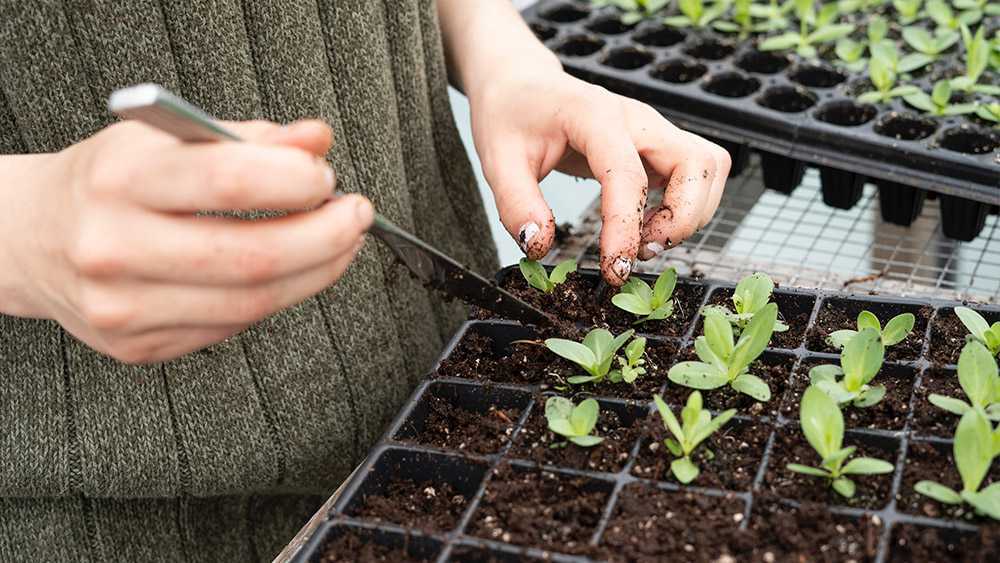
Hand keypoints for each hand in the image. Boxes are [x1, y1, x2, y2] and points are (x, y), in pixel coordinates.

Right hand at [0, 119, 371, 363]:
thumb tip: (318, 141)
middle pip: (252, 257)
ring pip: (251, 304)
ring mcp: (124, 307)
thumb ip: (250, 138)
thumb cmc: (108, 181)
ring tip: (338, 245)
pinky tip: (289, 273)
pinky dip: (274, 299)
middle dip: (326, 238)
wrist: (29, 238)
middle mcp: (115, 247)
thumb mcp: (168, 139)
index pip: (229, 181)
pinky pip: (231, 328)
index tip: (327, 175)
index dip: (297, 181)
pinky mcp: (139, 347)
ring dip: (315, 273)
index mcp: (122, 180)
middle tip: (356, 217)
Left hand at [470, 69, 728, 285]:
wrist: (522, 85)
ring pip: (709, 167)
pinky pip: (697, 174)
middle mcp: (637, 118)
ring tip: (647, 242)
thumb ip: (516, 204)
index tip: (614, 268)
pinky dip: (687, 207)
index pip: (627, 175)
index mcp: (595, 115)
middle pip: (698, 163)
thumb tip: (539, 246)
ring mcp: (653, 129)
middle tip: (643, 251)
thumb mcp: (497, 160)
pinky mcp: (658, 145)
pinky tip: (648, 228)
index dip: (626, 227)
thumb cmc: (510, 116)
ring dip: (691, 214)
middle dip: (683, 219)